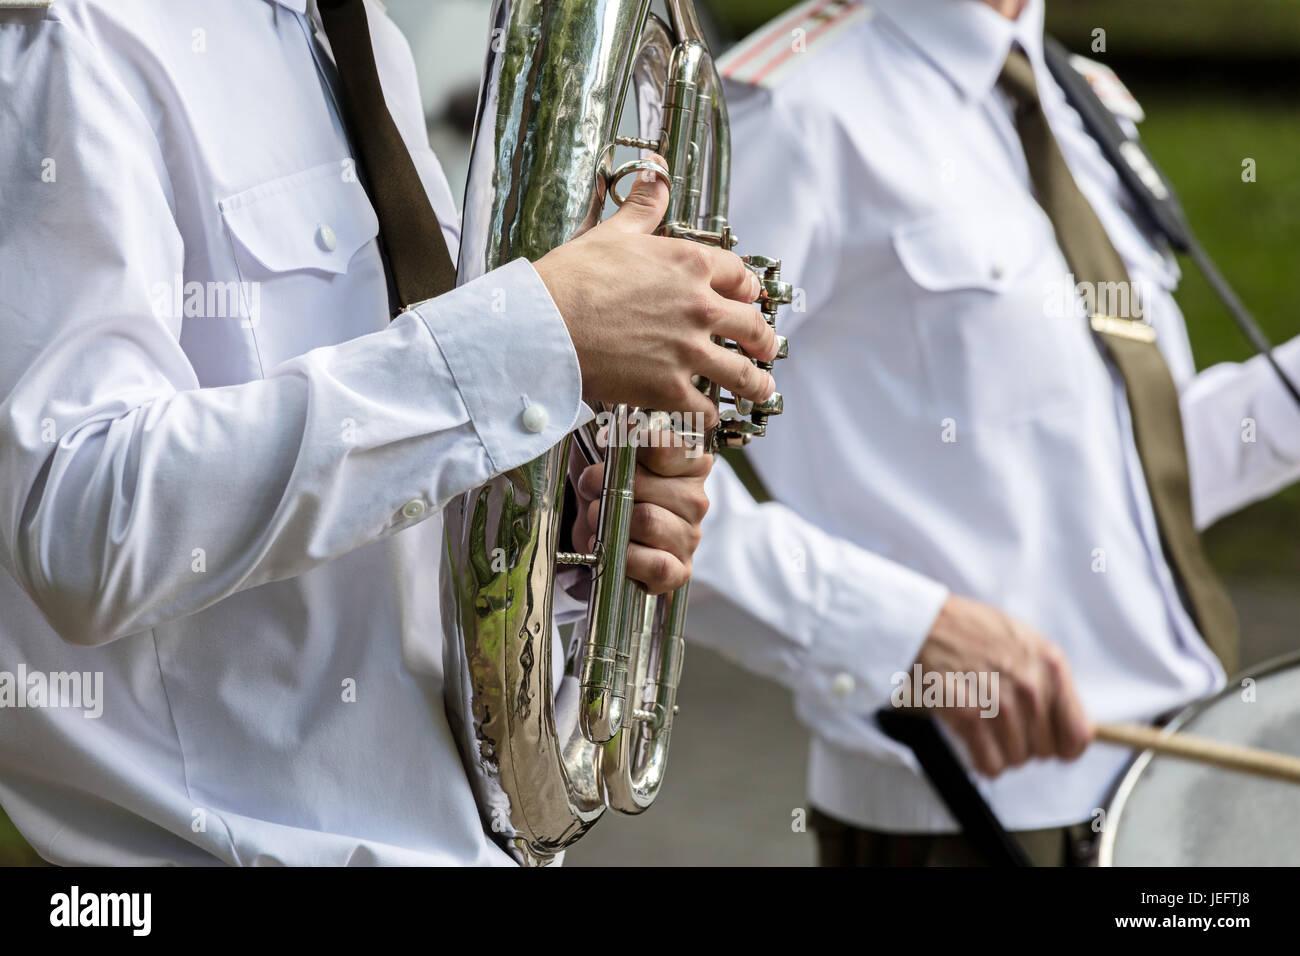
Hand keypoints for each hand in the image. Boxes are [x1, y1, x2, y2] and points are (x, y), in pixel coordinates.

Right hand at [533, 158, 777, 426]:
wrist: (544, 326)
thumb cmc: (572, 278)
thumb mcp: (613, 232)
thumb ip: (644, 207)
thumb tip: (656, 175)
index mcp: (690, 264)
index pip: (740, 277)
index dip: (748, 290)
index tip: (750, 298)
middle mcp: (699, 306)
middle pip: (751, 326)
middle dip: (763, 340)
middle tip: (766, 348)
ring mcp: (688, 351)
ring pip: (742, 373)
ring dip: (756, 383)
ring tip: (761, 388)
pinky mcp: (670, 388)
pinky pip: (706, 408)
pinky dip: (710, 415)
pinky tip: (709, 416)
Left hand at [571, 430, 711, 594]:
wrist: (602, 536)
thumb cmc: (611, 491)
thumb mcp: (610, 454)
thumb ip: (622, 437)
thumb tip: (624, 426)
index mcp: (690, 464)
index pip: (668, 446)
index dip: (631, 447)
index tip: (607, 448)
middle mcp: (696, 499)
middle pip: (648, 485)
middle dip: (609, 486)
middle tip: (591, 488)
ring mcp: (690, 537)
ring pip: (648, 521)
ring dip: (611, 521)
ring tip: (598, 519)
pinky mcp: (679, 571)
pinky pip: (657, 564)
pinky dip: (626, 557)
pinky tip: (612, 550)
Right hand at [911, 595, 1093, 776]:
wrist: (926, 622)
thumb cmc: (972, 630)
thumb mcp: (1026, 641)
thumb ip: (1050, 679)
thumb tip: (1067, 721)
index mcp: (1051, 666)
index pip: (1078, 735)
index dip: (1063, 747)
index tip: (1049, 743)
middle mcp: (1031, 687)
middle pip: (1044, 752)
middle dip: (1025, 744)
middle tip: (1003, 724)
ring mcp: (1000, 704)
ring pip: (1016, 760)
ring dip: (1000, 750)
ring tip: (984, 725)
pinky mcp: (969, 717)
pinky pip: (989, 765)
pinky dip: (981, 760)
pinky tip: (972, 739)